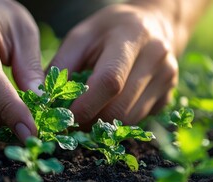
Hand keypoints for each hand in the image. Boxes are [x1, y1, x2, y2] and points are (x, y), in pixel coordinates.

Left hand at [50, 3, 182, 128]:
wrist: (152, 26)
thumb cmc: (109, 31)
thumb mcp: (80, 37)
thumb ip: (62, 65)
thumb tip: (43, 98)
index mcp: (132, 37)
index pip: (110, 81)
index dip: (85, 105)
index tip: (65, 117)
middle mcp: (156, 58)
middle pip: (121, 107)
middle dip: (92, 121)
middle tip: (72, 121)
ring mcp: (167, 79)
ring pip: (130, 119)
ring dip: (104, 125)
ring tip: (88, 114)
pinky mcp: (168, 96)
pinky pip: (139, 120)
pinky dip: (118, 122)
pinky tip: (108, 107)